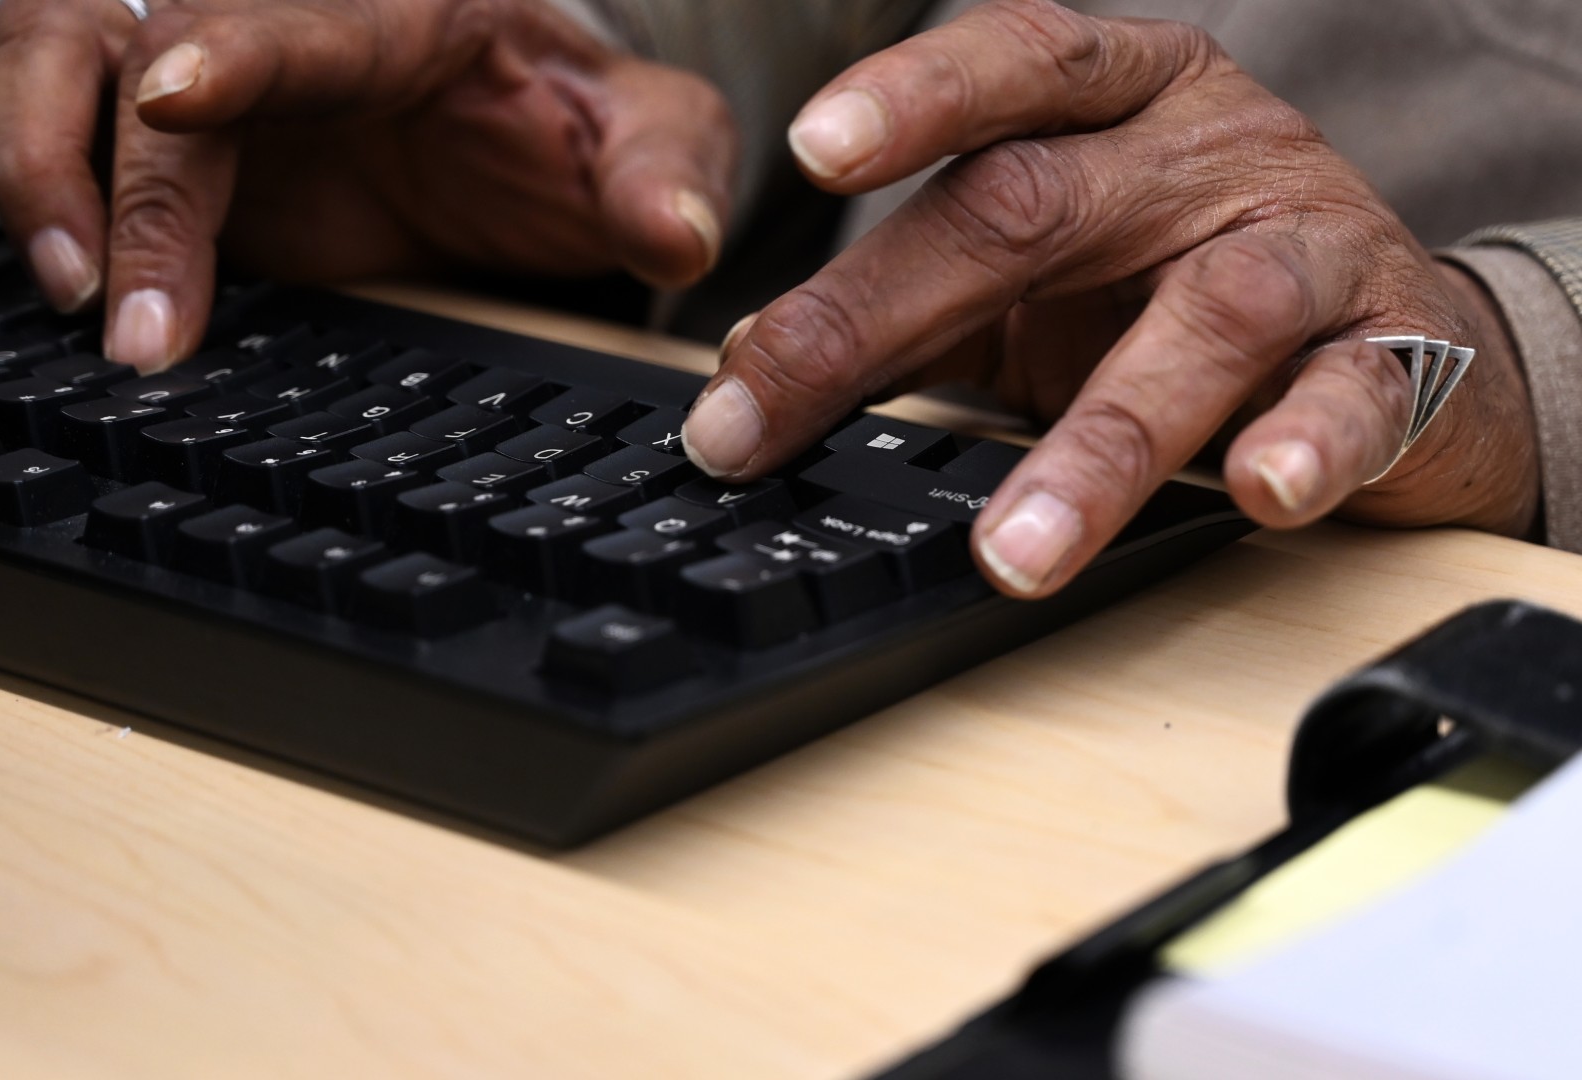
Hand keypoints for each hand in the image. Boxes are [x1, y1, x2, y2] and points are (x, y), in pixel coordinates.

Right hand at [0, 0, 734, 370]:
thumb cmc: (559, 130)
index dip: (231, 49)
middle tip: (112, 306)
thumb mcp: (642, 144)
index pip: (301, 15)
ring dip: (15, 157)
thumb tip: (681, 235)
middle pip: (132, 34)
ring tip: (44, 278)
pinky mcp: (127, 115)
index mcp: (396, 8)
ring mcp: (182, 60)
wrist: (506, 134)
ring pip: (38, 44)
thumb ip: (662, 176)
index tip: (176, 102)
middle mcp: (266, 16)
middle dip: (106, 169)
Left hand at [681, 0, 1539, 598]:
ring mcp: (1308, 243)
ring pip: (1203, 316)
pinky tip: (1261, 491)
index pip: (1010, 63)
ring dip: (1097, 444)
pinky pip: (1353, 392)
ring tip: (1010, 546)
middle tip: (766, 413)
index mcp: (1116, 100)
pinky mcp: (1395, 350)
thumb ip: (916, 304)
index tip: (812, 151)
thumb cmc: (1181, 287)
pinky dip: (1307, 443)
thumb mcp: (1041, 272)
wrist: (1401, 336)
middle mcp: (1206, 149)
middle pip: (1037, 204)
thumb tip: (749, 370)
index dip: (914, 98)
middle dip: (885, 313)